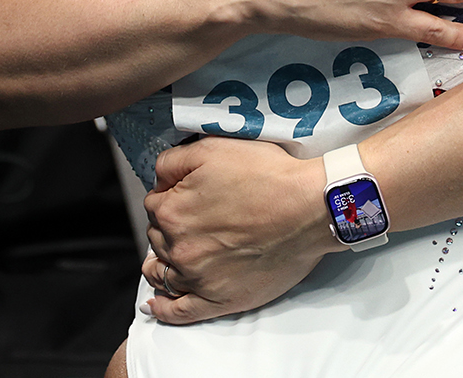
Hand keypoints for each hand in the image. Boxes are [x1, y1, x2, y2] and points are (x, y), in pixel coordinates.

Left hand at [141, 137, 334, 323]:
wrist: (308, 208)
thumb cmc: (267, 176)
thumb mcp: (211, 149)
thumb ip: (172, 162)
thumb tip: (158, 180)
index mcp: (172, 211)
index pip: (154, 204)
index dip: (170, 196)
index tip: (187, 196)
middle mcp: (178, 248)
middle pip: (157, 239)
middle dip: (168, 228)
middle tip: (192, 221)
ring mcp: (197, 279)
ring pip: (162, 274)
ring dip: (161, 264)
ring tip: (169, 259)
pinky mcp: (218, 301)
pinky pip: (179, 313)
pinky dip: (164, 309)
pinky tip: (156, 304)